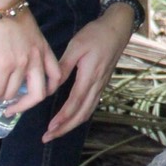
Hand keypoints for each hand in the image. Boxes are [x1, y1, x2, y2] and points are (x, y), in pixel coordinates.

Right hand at [0, 5, 60, 111]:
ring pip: (12, 95)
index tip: (30, 92)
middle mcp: (35, 59)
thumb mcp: (28, 31)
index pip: (56, 77)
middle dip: (24, 107)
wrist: (2, 0)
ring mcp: (20, 63)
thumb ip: (26, 46)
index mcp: (43, 50)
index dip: (46, 90)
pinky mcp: (3, 64)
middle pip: (39, 95)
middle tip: (10, 108)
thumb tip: (13, 59)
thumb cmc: (10, 11)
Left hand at [43, 4, 133, 141]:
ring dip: (72, 124)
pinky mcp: (102, 82)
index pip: (75, 103)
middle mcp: (97, 84)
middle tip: (48, 137)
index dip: (63, 118)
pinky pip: (92, 105)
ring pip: (88, 111)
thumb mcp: (76, 46)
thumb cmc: (96, 34)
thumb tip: (51, 86)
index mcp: (90, 76)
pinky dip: (81, 115)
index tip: (50, 128)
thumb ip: (63, 67)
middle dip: (65, 128)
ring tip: (57, 132)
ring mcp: (101, 84)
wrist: (118, 28)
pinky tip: (72, 118)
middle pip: (82, 113)